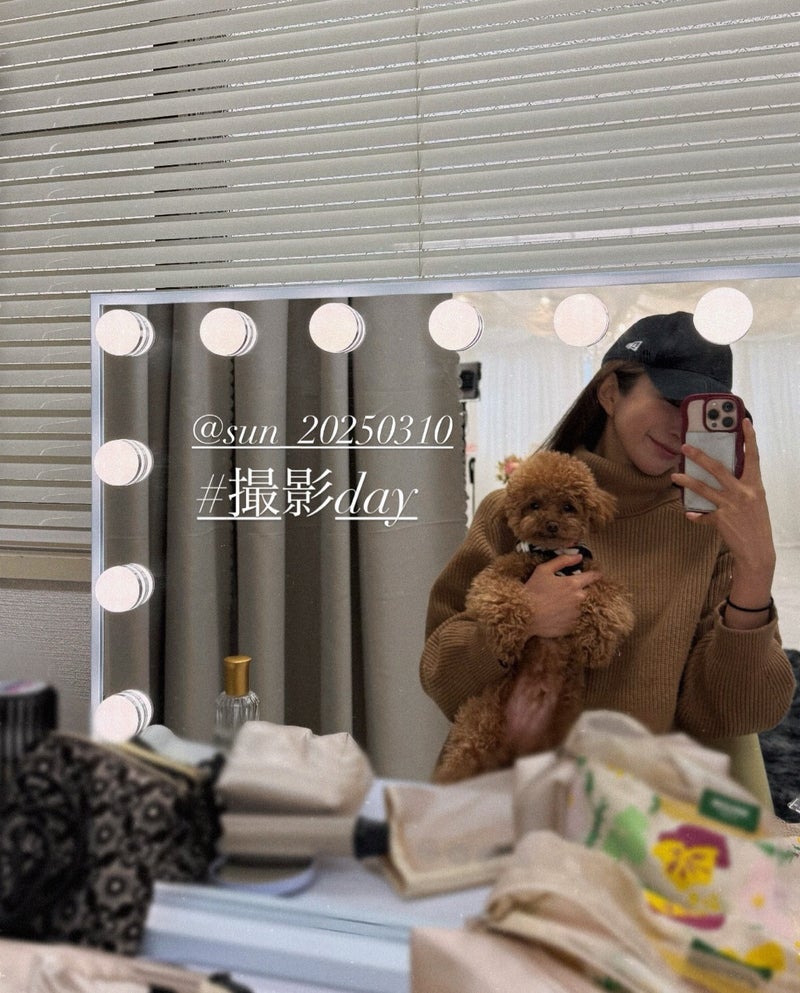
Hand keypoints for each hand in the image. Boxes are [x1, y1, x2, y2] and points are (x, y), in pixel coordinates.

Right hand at [521, 555, 599, 638]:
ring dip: (575, 604)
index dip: (595, 575)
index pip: (592, 577)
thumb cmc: (532, 591)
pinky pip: (575, 619)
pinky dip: (569, 616)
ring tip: (561, 605)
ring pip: (582, 607)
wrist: (525, 615)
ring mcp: (576, 614)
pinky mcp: (571, 626)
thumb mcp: (543, 570)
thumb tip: (579, 556)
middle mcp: (578, 599)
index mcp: (573, 583)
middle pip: (588, 592)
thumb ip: (562, 561)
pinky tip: (558, 615)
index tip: (597, 575)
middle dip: (582, 590)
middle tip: (569, 591)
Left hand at [671, 418, 775, 623]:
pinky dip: (696, 515)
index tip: (745, 422)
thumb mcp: (755, 501)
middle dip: (699, 456)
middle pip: (718, 469)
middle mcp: (743, 493)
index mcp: (755, 486)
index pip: (754, 457)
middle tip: (685, 447)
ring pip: (703, 489)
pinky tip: (690, 514)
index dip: (750, 439)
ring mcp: (731, 506)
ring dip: (686, 482)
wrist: (757, 551)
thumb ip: (742, 487)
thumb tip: (724, 476)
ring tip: (673, 476)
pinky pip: (702, 515)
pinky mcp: (720, 520)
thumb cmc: (756, 524)